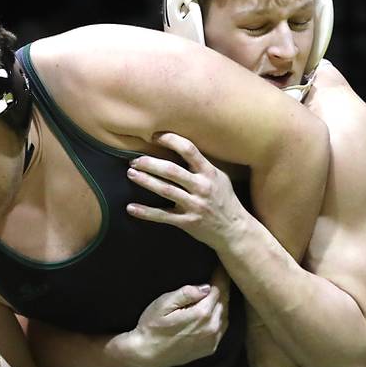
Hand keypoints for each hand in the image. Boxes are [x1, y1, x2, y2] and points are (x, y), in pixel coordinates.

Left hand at [125, 132, 249, 249]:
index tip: (155, 136)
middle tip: (135, 160)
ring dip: (146, 181)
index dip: (171, 140)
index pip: (189, 150)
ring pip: (166, 190)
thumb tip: (179, 147)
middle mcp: (202, 187)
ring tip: (131, 174)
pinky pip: (163, 216)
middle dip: (150, 163)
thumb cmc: (224, 200)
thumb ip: (201, 165)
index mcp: (209, 173)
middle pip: (172, 171)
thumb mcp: (219, 178)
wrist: (234, 230)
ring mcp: (194, 205)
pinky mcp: (187, 222)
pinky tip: (131, 208)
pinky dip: (146, 212)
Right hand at [125, 268, 229, 366]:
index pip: (219, 289)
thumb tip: (206, 286)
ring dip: (222, 302)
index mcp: (202, 313)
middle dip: (222, 287)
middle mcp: (212, 327)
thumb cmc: (152, 326)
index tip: (220, 266)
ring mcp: (212, 339)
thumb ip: (186, 293)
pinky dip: (220, 317)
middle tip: (220, 274)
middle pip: (224, 301)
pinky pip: (222, 327)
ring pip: (225, 314)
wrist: (148, 355)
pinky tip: (213, 311)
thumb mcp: (163, 304)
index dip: (220, 276)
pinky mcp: (210, 348)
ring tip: (216, 291)